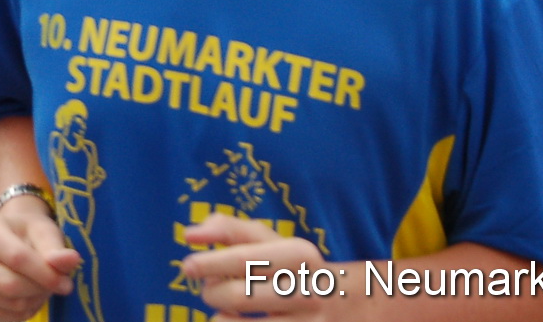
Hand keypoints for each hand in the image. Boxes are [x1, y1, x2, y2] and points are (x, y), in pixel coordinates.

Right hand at [0, 198, 80, 321]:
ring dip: (34, 300)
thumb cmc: (26, 232)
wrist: (9, 239)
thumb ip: (56, 247)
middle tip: (56, 284)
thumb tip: (70, 261)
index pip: (16, 257)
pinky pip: (4, 319)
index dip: (44, 273)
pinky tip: (28, 296)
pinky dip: (24, 312)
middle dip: (39, 288)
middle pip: (9, 284)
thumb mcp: (43, 230)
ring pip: (9, 304)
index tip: (65, 281)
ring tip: (40, 286)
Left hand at [182, 214, 340, 318]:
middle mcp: (308, 290)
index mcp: (300, 255)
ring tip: (223, 311)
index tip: (187, 266)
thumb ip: (230, 229)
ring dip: (220, 319)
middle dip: (212, 293)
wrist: (355, 303)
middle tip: (210, 290)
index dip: (209, 263)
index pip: (244, 260)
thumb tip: (190, 234)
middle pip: (239, 296)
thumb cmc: (295, 267)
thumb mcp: (273, 242)